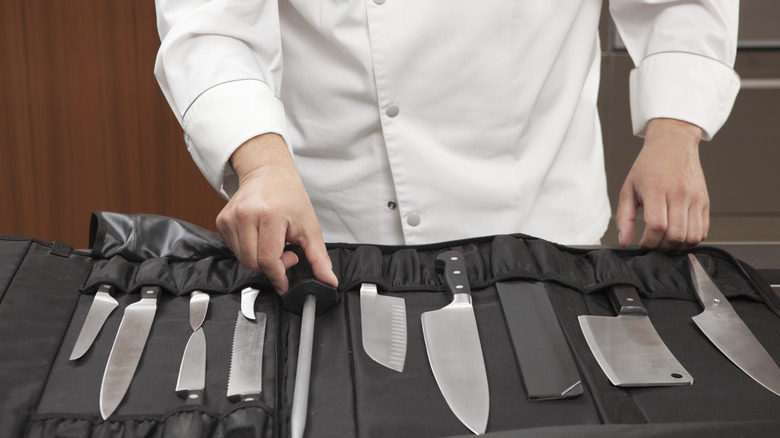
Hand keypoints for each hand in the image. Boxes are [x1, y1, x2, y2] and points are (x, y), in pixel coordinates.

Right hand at [216, 133, 337, 293]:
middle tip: (285, 251)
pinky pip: (234, 249)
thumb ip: (318, 256)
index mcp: (269, 215)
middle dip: (271, 266)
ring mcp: (231, 218)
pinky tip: (259, 237)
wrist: (269, 173)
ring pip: (242, 259)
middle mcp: (246, 215)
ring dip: (259, 258)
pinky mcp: (222, 221)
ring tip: (273, 242)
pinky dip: (248, 250)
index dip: (278, 276)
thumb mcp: (310, 226)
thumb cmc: (289, 197)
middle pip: (253, 263)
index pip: (268, 260)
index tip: (286, 283)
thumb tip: (329, 281)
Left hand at [616, 118, 708, 250]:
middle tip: (653, 243)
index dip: (649, 242)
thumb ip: (624, 217)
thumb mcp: (628, 188)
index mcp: (657, 190)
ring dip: (677, 246)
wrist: (673, 144)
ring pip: (691, 237)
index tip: (642, 244)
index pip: (657, 226)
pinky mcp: (705, 201)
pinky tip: (678, 234)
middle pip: (675, 235)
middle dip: (661, 247)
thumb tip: (624, 241)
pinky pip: (703, 230)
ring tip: (665, 241)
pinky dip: (691, 239)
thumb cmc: (649, 165)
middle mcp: (679, 194)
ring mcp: (695, 198)